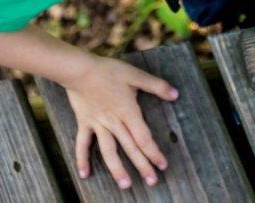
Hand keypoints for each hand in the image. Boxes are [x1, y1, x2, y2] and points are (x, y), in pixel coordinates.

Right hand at [63, 55, 178, 188]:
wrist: (79, 69)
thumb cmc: (108, 70)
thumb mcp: (135, 74)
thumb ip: (156, 85)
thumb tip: (175, 94)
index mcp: (128, 112)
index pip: (143, 137)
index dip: (154, 152)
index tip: (162, 165)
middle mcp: (113, 122)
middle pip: (130, 148)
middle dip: (142, 165)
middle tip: (152, 182)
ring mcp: (98, 125)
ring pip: (108, 151)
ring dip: (117, 169)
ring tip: (125, 185)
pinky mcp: (84, 123)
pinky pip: (82, 144)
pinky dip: (82, 159)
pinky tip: (84, 174)